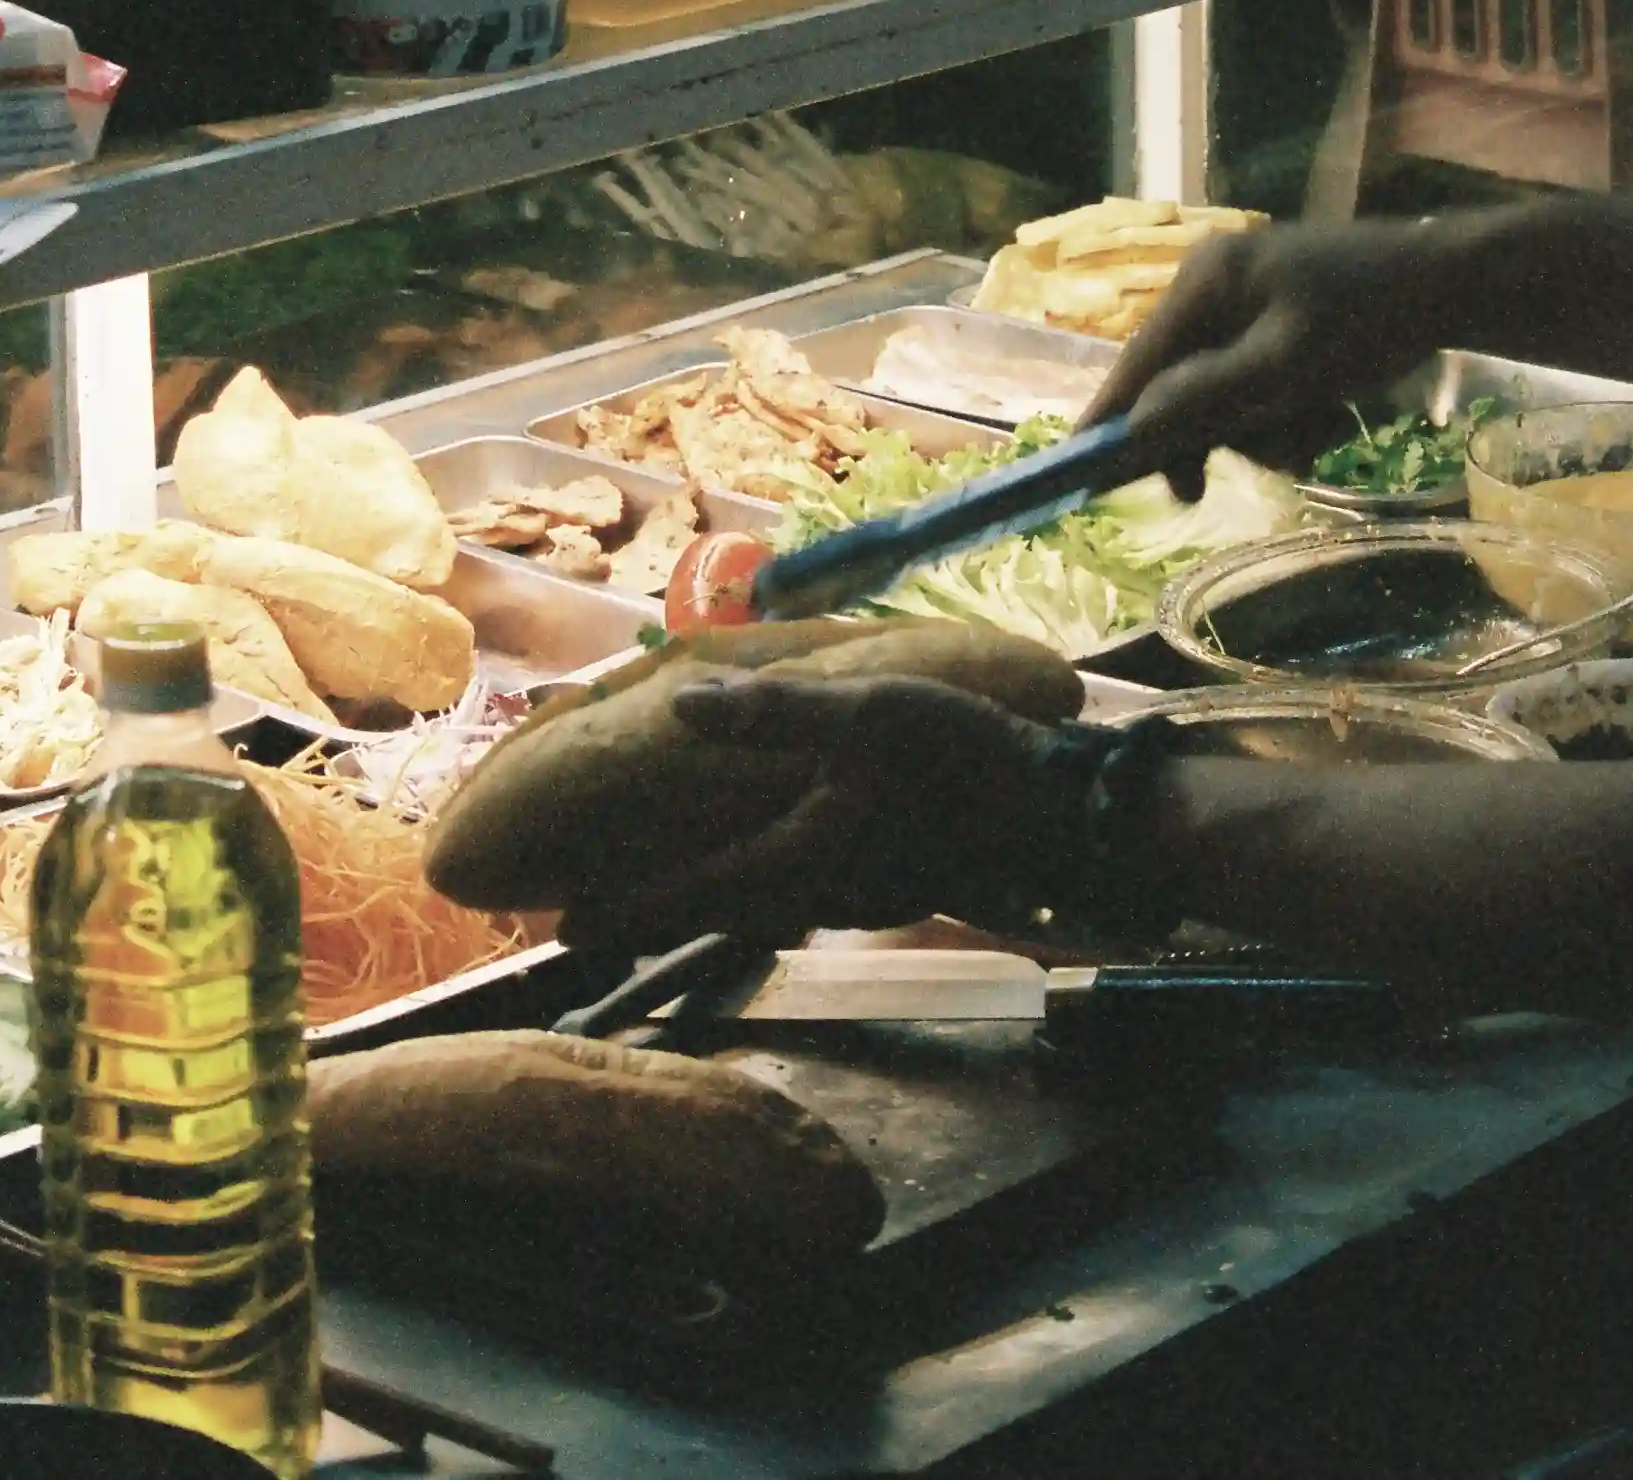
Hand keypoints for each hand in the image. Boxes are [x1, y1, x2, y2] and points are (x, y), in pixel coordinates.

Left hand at [559, 675, 1065, 958]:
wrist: (1068, 815)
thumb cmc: (967, 758)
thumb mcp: (875, 711)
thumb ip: (777, 713)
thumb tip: (678, 704)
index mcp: (801, 850)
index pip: (694, 891)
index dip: (630, 910)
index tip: (564, 929)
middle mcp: (820, 884)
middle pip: (718, 909)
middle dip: (654, 916)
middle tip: (586, 923)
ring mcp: (860, 887)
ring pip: (759, 907)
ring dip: (706, 906)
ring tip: (659, 897)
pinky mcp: (896, 877)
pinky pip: (806, 897)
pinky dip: (764, 892)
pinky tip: (767, 878)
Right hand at [1087, 194, 1632, 493]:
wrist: (1455, 286)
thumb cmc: (1369, 318)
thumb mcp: (1287, 366)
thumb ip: (1209, 396)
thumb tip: (1135, 427)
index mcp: (1206, 279)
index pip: (1138, 358)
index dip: (1108, 416)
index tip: (1076, 469)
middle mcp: (1217, 286)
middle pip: (1177, 383)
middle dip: (1207, 435)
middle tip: (1199, 493)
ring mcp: (1252, 305)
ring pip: (1223, 396)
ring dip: (1260, 430)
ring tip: (1313, 431)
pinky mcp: (1285, 325)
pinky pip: (1259, 388)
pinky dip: (1287, 414)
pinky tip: (1329, 415)